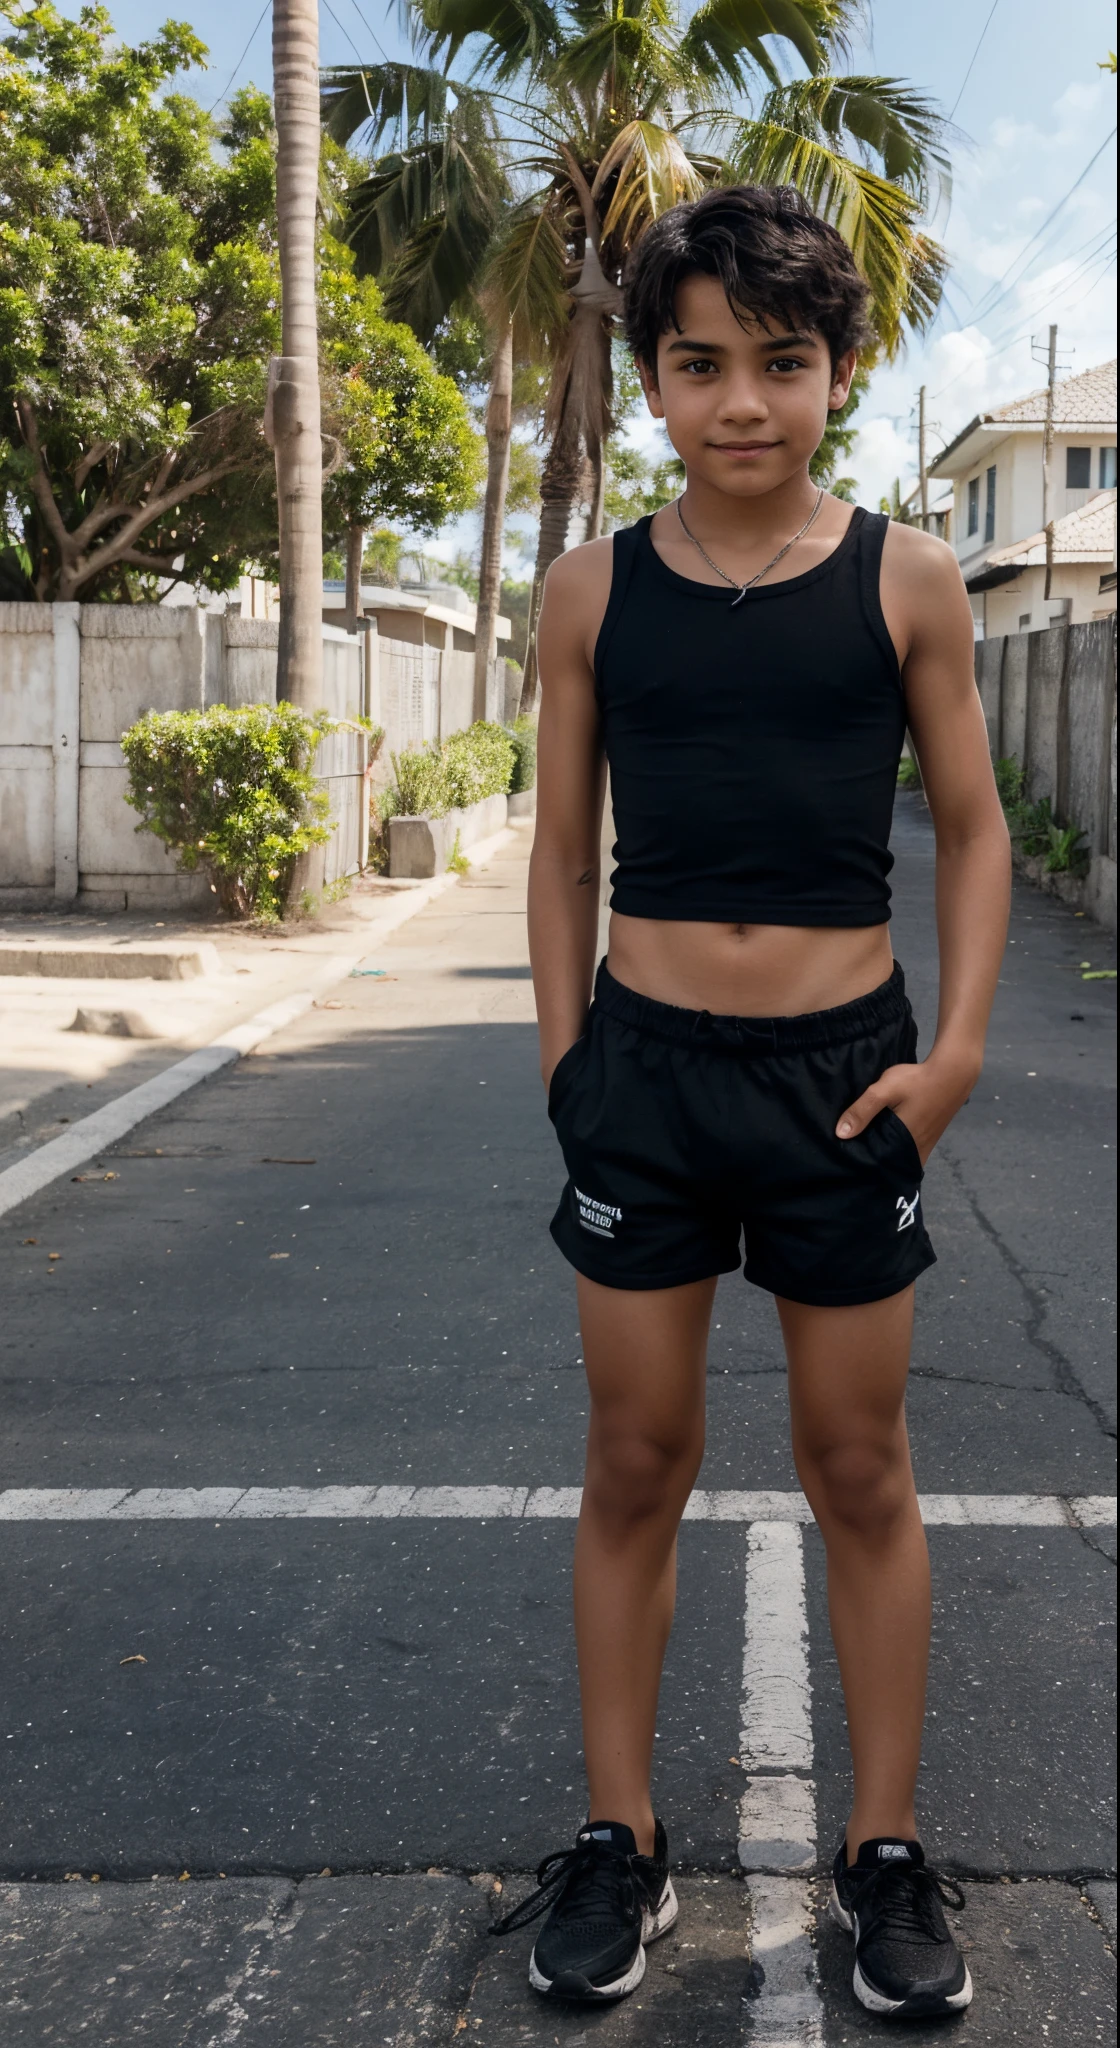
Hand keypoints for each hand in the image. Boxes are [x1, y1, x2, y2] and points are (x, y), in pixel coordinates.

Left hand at [836, 1055, 977, 1165]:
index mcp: (904, 1144)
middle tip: (851, 1160)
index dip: (864, 1166)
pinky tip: (884, 1141)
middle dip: (874, 1164)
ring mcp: (926, 1146)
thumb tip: (840, 1134)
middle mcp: (917, 1151)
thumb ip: (863, 1110)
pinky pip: (909, 1150)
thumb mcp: (885, 1090)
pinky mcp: (930, 1138)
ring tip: (864, 1151)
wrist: (953, 1073)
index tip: (847, 1164)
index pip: (880, 1166)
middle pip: (890, 1165)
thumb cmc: (917, 1082)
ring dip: (885, 1156)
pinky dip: (896, 1149)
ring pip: (900, 1158)